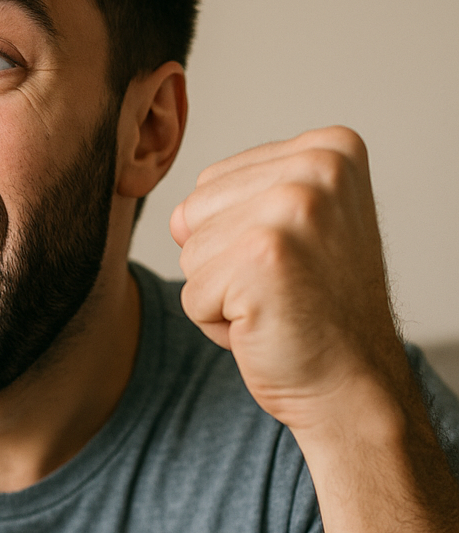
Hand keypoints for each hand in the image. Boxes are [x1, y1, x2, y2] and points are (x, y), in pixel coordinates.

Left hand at [169, 128, 408, 435]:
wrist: (354, 383)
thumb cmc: (319, 313)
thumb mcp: (291, 230)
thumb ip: (233, 202)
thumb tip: (177, 219)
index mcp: (329, 148)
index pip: (214, 181)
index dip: (238, 235)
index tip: (296, 260)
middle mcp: (316, 167)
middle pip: (195, 210)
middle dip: (222, 262)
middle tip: (284, 288)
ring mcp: (290, 209)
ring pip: (189, 253)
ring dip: (219, 294)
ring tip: (276, 306)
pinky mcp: (262, 258)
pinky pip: (191, 295)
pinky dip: (217, 325)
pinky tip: (268, 327)